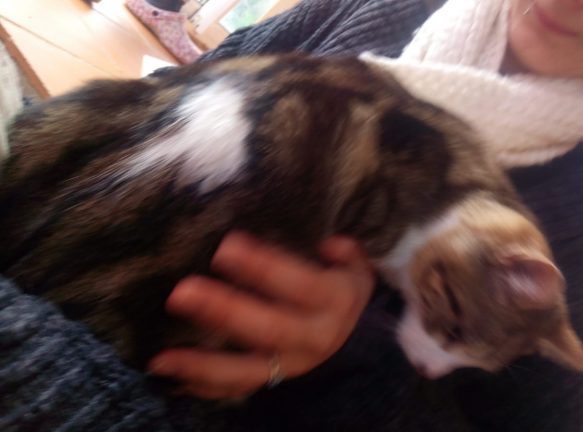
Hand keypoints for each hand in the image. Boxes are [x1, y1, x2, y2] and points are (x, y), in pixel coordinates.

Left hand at [148, 232, 373, 399]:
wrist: (357, 341)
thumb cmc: (339, 289)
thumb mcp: (355, 267)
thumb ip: (345, 253)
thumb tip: (328, 245)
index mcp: (335, 302)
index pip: (301, 285)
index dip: (265, 268)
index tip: (226, 247)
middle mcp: (314, 338)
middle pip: (270, 328)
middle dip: (224, 311)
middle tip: (181, 292)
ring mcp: (291, 365)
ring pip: (247, 371)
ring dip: (203, 365)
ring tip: (161, 359)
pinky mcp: (272, 381)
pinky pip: (235, 389)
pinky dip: (203, 385)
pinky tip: (170, 375)